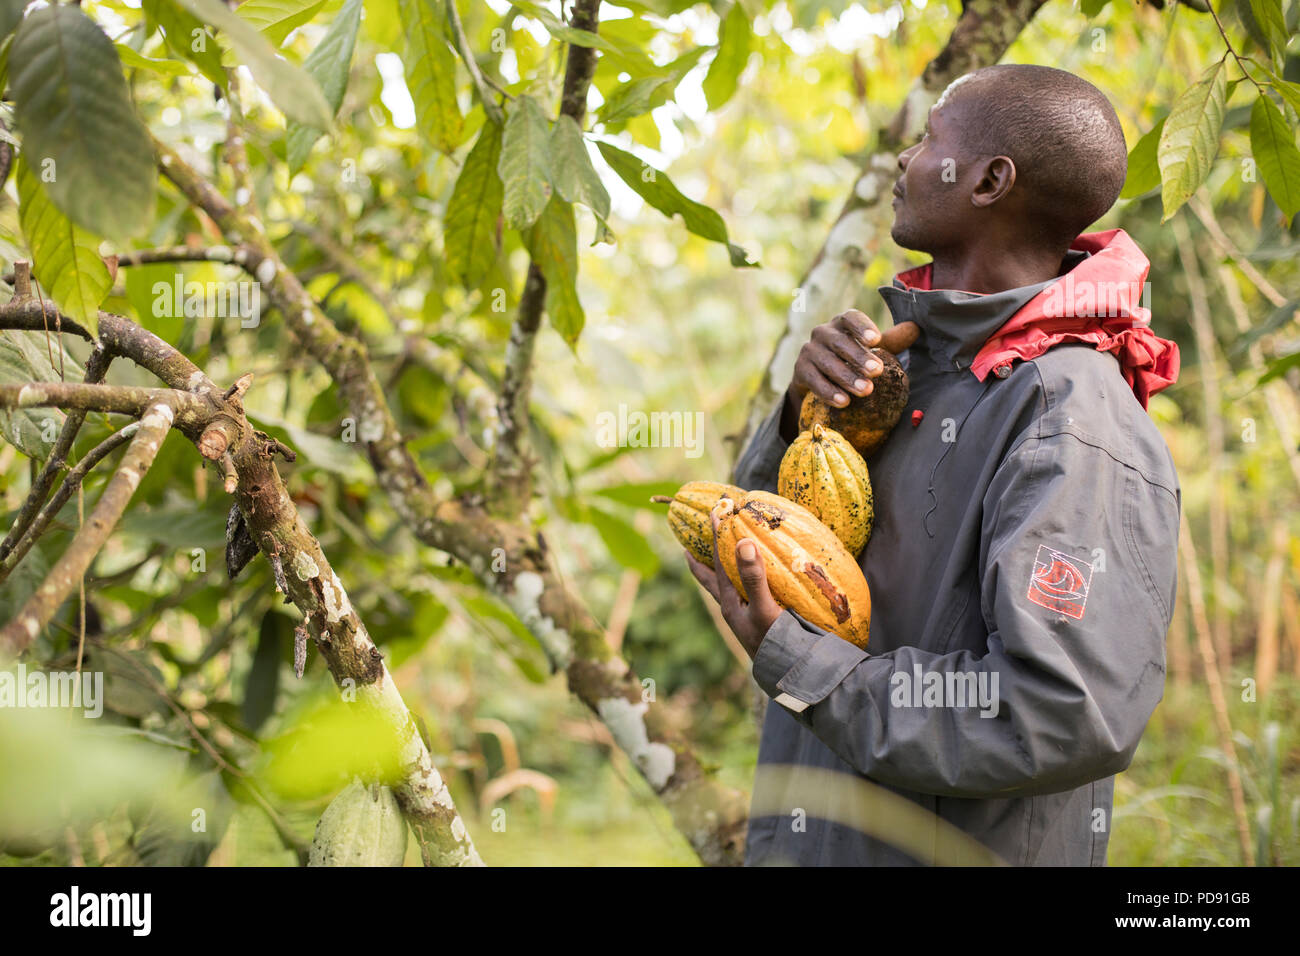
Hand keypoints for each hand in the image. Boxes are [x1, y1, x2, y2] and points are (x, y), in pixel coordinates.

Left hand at [685, 510, 782, 659]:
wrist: (788, 675)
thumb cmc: (773, 643)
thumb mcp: (763, 609)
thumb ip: (754, 577)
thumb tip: (742, 542)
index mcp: (728, 601)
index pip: (717, 562)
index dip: (715, 537)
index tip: (713, 512)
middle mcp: (732, 606)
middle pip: (710, 577)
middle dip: (700, 560)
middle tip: (689, 545)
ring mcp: (744, 614)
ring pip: (726, 586)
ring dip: (722, 570)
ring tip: (720, 557)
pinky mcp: (758, 620)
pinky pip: (746, 593)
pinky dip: (745, 581)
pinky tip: (755, 579)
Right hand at [788, 309, 919, 409]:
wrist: (817, 378)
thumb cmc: (850, 360)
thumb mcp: (871, 350)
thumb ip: (892, 341)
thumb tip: (915, 327)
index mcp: (842, 323)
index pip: (850, 318)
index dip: (862, 327)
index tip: (876, 340)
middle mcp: (822, 332)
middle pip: (840, 342)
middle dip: (859, 357)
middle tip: (877, 372)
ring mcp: (809, 351)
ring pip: (827, 363)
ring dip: (846, 377)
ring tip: (866, 391)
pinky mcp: (800, 370)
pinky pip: (813, 380)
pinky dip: (828, 392)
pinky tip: (843, 403)